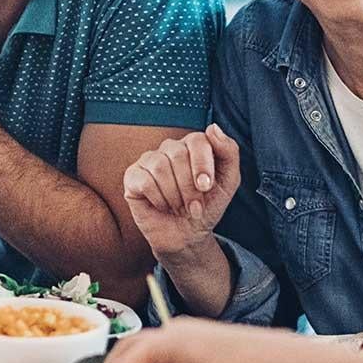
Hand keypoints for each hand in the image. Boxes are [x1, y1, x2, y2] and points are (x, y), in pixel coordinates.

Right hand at [121, 125, 240, 258]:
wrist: (187, 235)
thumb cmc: (207, 206)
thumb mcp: (229, 181)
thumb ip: (229, 152)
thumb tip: (213, 128)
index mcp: (193, 145)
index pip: (197, 140)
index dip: (202, 164)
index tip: (206, 187)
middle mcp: (170, 148)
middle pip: (178, 154)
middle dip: (189, 187)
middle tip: (194, 206)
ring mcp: (149, 160)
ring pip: (160, 167)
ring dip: (175, 195)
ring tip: (179, 207)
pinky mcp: (133, 176)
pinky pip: (145, 181)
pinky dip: (159, 199)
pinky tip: (163, 206)